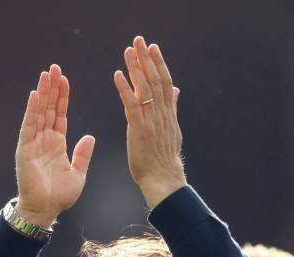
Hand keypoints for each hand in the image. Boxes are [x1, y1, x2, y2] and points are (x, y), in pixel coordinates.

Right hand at [15, 64, 95, 226]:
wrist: (46, 210)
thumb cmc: (60, 196)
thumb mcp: (78, 173)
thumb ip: (83, 154)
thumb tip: (90, 136)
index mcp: (57, 143)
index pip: (60, 114)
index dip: (62, 97)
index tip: (65, 79)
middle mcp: (44, 139)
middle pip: (49, 108)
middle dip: (52, 88)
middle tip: (54, 67)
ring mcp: (33, 143)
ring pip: (39, 112)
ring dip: (42, 93)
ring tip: (46, 74)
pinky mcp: (25, 149)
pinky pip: (29, 126)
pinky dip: (32, 110)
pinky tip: (36, 95)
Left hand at [113, 36, 186, 208]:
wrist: (163, 179)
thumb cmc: (163, 158)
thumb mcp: (172, 129)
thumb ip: (172, 108)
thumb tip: (176, 91)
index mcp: (169, 113)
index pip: (165, 82)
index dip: (159, 63)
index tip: (153, 47)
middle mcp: (162, 113)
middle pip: (156, 80)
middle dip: (147, 59)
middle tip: (139, 40)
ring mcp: (151, 121)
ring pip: (145, 88)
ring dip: (136, 68)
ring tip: (128, 51)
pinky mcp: (139, 129)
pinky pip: (131, 104)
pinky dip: (124, 88)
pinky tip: (117, 75)